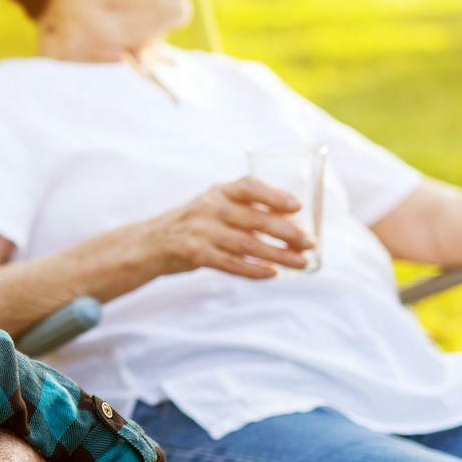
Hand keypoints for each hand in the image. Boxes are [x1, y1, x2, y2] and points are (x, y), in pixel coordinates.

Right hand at [141, 178, 314, 278]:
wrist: (151, 243)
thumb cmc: (194, 225)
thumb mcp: (216, 207)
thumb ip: (249, 212)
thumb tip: (294, 224)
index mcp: (219, 192)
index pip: (249, 187)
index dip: (274, 195)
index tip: (297, 207)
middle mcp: (210, 208)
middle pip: (254, 219)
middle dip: (286, 232)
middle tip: (310, 243)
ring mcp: (201, 231)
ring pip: (247, 244)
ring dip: (277, 254)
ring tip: (301, 263)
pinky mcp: (195, 254)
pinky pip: (230, 263)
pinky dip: (253, 270)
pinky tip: (272, 274)